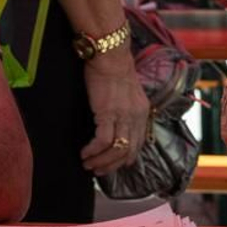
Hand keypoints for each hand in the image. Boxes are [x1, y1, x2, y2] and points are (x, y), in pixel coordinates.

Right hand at [81, 49, 149, 174]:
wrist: (109, 55)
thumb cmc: (111, 67)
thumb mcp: (125, 90)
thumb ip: (124, 106)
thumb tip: (113, 116)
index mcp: (142, 112)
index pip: (138, 144)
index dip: (126, 158)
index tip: (112, 164)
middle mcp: (136, 118)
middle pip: (129, 151)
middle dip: (113, 166)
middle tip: (98, 171)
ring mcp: (123, 117)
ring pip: (117, 150)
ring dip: (101, 161)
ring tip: (87, 164)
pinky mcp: (108, 114)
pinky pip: (103, 141)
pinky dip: (93, 150)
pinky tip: (84, 153)